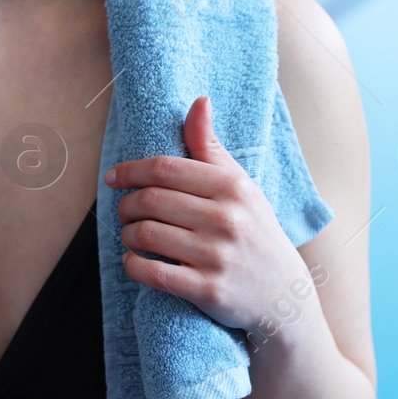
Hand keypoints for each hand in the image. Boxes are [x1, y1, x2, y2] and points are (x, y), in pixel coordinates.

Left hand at [102, 96, 306, 330]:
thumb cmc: (254, 232)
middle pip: (150, 200)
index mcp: (232, 188)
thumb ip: (211, 147)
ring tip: (131, 236)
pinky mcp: (210, 291)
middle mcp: (227, 219)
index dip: (130, 171)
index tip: (112, 177)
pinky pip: (153, 273)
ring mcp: (218, 256)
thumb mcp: (241, 187)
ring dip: (127, 235)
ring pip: (146, 235)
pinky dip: (133, 265)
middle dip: (126, 205)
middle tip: (124, 211)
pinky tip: (134, 262)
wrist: (284, 297)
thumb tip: (199, 101)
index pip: (164, 169)